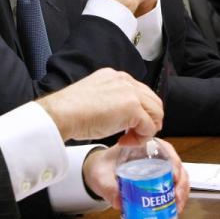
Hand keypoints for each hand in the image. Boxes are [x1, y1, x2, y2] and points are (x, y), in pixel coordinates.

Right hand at [37, 68, 162, 140]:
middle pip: (154, 102)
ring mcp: (131, 93)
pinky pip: (150, 127)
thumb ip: (110, 99)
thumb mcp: (95, 96)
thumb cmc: (70, 109)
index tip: (126, 126)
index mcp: (117, 77)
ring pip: (156, 113)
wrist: (62, 112)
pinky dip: (141, 138)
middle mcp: (126, 81)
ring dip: (146, 130)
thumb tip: (119, 114)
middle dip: (148, 121)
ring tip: (128, 139)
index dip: (139, 112)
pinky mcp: (133, 108)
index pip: (142, 93)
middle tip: (132, 135)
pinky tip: (124, 142)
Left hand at [83, 140, 189, 213]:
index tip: (174, 177)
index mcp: (143, 146)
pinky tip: (174, 207)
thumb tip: (119, 202)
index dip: (174, 162)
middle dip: (181, 182)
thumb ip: (108, 187)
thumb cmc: (103, 166)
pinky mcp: (158, 180)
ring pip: (179, 176)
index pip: (165, 149)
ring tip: (177, 205)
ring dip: (182, 191)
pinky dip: (176, 196)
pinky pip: (172, 186)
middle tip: (176, 198)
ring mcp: (158, 168)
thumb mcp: (102, 175)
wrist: (99, 172)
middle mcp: (154, 155)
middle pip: (176, 165)